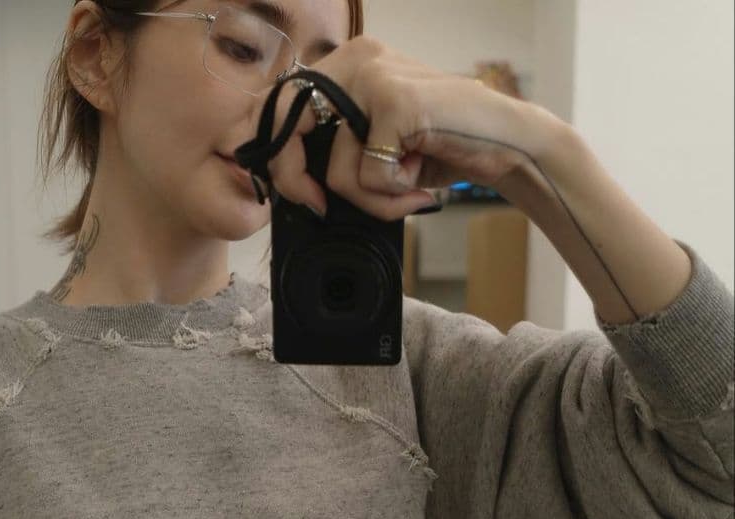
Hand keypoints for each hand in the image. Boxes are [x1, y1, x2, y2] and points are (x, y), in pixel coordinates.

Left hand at [243, 35, 564, 220]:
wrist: (504, 144)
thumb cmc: (440, 149)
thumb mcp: (376, 147)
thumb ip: (334, 149)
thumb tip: (283, 181)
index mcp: (346, 65)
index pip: (278, 104)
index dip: (267, 151)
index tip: (279, 187)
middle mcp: (356, 58)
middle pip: (286, 127)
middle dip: (295, 181)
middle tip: (318, 207)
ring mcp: (375, 76)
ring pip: (335, 168)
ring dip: (372, 198)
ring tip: (406, 187)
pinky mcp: (395, 101)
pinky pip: (370, 175)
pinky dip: (395, 193)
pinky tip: (421, 178)